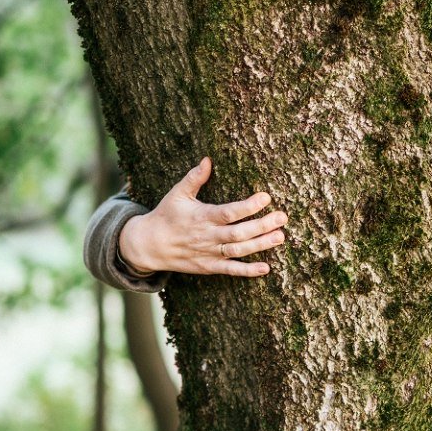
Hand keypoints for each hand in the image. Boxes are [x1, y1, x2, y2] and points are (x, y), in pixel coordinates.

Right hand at [118, 158, 287, 276]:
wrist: (149, 245)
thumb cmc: (166, 215)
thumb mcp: (177, 194)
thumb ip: (194, 178)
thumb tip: (208, 159)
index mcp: (202, 217)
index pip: (229, 212)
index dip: (248, 206)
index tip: (266, 197)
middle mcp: (207, 236)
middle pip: (238, 233)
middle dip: (262, 225)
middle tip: (282, 217)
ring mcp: (209, 253)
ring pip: (238, 251)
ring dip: (260, 245)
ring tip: (280, 237)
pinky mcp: (209, 267)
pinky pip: (231, 270)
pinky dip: (248, 271)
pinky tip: (266, 268)